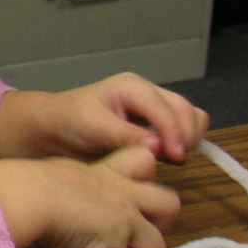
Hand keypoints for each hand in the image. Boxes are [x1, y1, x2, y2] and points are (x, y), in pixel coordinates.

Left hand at [0, 73, 210, 163]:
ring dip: (188, 138)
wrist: (56, 128)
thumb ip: (126, 135)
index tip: (175, 158)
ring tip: (170, 157)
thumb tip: (159, 147)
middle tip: (173, 160)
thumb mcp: (93, 127)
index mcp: (132, 87)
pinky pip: (184, 127)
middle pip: (186, 110)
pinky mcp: (157, 122)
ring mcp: (155, 106)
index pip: (166, 108)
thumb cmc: (70, 121)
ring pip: (191, 117)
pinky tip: (168, 155)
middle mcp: (148, 93)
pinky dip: (184, 140)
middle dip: (185, 135)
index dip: (174, 133)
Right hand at [0, 147, 180, 247]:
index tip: (127, 192)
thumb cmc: (26, 183)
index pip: (144, 160)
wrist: (27, 196)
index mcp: (103, 171)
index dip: (144, 177)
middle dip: (160, 222)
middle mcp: (121, 191)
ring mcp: (124, 217)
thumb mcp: (55, 176)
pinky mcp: (119, 241)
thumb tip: (64, 207)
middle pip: (170, 202)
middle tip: (133, 230)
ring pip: (158, 243)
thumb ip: (70, 188)